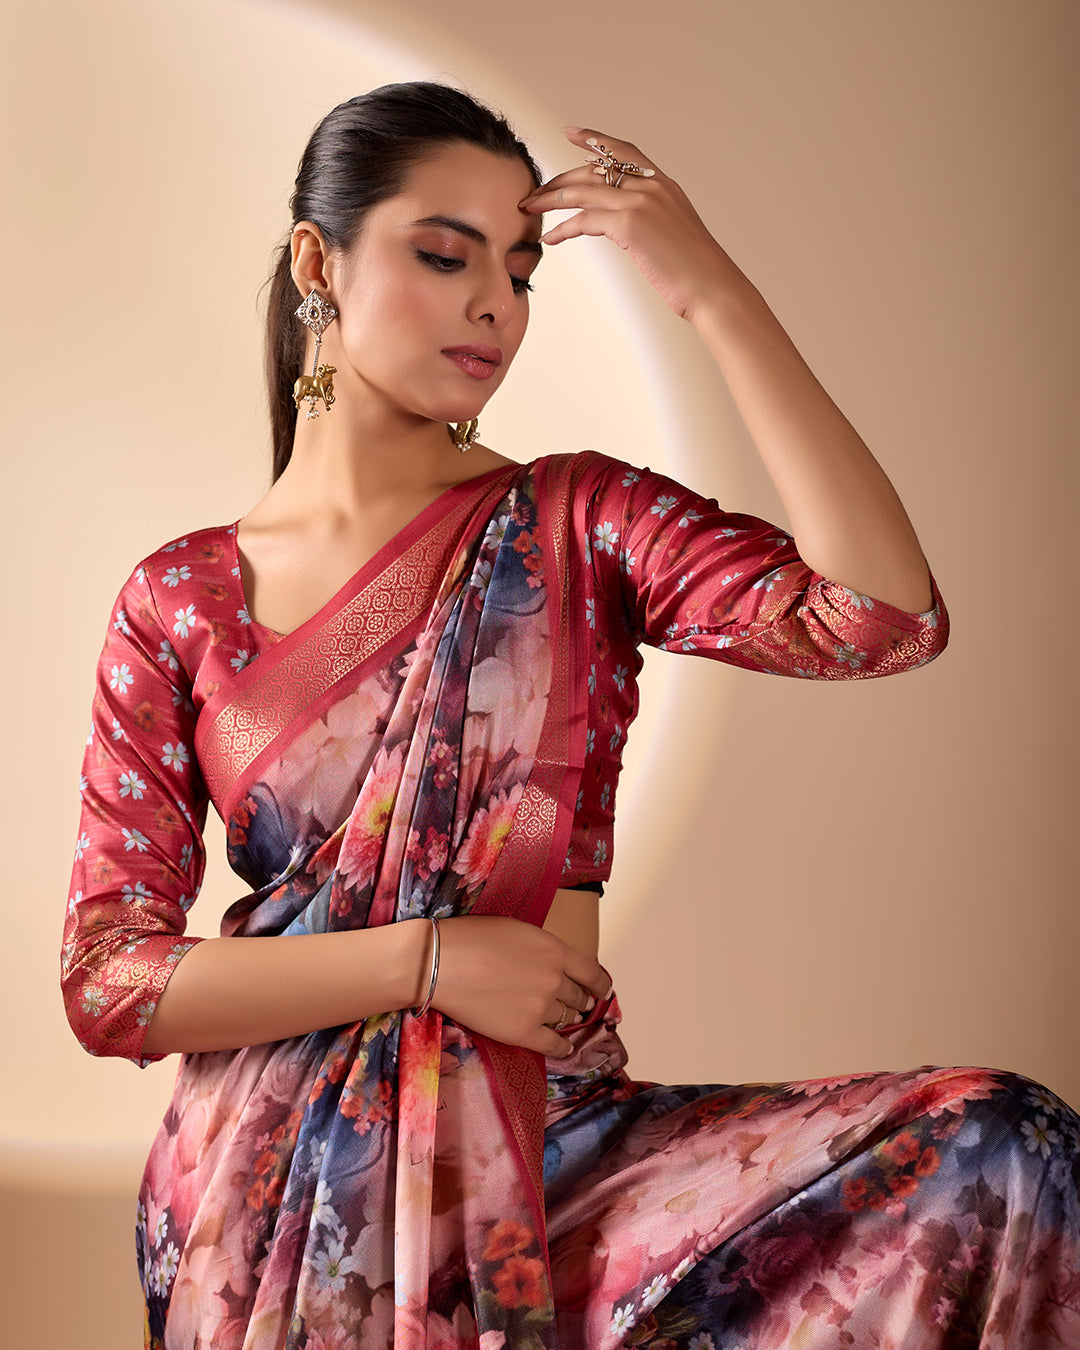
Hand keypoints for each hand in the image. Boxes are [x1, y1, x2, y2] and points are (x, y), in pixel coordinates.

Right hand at [432, 915, 610, 1057]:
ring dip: (563, 1018)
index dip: (600, 984)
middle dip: (576, 999)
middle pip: (578, 997)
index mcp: (555, 951)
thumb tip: (553, 963)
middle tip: (572, 1003)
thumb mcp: (518, 930)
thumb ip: (543, 949)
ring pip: (565, 1018)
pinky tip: (563, 1045)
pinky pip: (554, 1045)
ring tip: (559, 1019)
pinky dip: (562, 1046)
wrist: (440, 963)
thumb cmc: (472, 938)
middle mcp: (555, 980)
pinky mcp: (523, 1033)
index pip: (592, 972)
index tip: (602, 990)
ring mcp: (540, 1008)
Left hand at [519, 126, 742, 323]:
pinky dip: (563, 229)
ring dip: (551, 200)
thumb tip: (632, 229)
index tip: (571, 134)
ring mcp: (641, 202)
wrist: (713, 288)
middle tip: (537, 191)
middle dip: (560, 180)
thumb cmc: (696, 273)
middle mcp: (651, 186)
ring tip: (531, 209)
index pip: (624, 151)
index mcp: (664, 185)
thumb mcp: (675, 235)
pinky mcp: (630, 223)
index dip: (596, 140)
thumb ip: (653, 221)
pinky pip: (584, 220)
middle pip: (594, 170)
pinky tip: (551, 239)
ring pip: (583, 191)